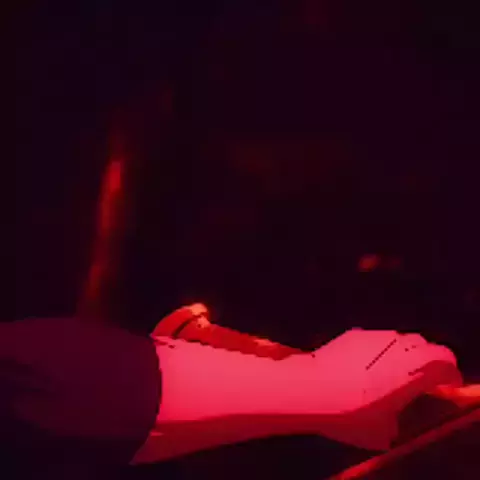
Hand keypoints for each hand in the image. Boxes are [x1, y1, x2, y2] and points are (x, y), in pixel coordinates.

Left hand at [310, 329, 461, 449]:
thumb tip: (391, 417)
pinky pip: (374, 339)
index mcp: (415, 370)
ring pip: (398, 339)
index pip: (446, 361)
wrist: (314, 388)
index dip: (449, 373)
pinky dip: (376, 350)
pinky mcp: (354, 332)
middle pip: (424, 345)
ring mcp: (376, 336)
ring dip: (400, 353)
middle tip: (418, 378)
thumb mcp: (382, 431)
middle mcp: (400, 346)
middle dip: (425, 360)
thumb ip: (396, 418)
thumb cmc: (351, 414)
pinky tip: (362, 365)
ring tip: (388, 372)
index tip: (446, 385)